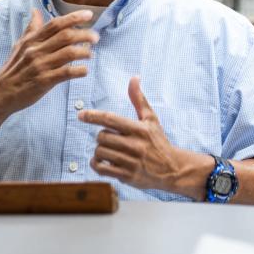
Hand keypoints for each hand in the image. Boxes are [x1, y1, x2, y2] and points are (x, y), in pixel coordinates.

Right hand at [0, 9, 97, 115]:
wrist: (0, 94)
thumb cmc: (13, 69)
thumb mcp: (19, 46)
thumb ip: (31, 29)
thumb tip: (36, 10)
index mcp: (31, 41)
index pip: (55, 24)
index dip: (73, 17)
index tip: (89, 14)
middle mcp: (36, 51)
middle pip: (65, 36)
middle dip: (85, 34)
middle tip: (96, 37)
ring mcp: (40, 66)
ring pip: (68, 53)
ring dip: (84, 52)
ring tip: (91, 54)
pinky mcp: (43, 81)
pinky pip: (66, 73)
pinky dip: (79, 71)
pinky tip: (85, 71)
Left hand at [79, 77, 197, 192]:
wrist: (172, 169)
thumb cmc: (159, 142)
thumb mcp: (151, 119)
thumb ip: (139, 99)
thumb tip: (134, 78)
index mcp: (140, 129)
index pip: (111, 119)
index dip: (93, 116)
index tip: (81, 115)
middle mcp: (135, 145)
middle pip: (102, 137)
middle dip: (102, 137)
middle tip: (110, 139)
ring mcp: (131, 161)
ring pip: (100, 152)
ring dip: (99, 151)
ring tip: (109, 151)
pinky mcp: (127, 176)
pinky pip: (101, 169)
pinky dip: (96, 164)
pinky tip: (101, 161)